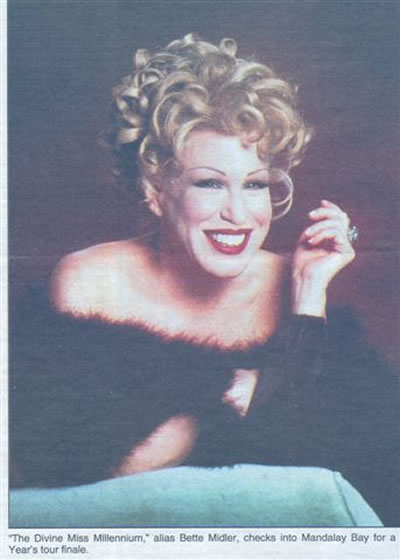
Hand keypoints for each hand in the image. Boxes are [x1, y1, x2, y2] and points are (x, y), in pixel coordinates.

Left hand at [292, 200, 355, 316]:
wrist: (302, 280)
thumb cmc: (302, 264)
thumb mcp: (306, 238)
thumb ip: (316, 226)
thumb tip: (323, 209)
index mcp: (335, 241)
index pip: (339, 219)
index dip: (332, 209)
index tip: (321, 202)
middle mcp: (343, 244)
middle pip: (341, 217)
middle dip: (324, 213)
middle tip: (309, 216)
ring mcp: (346, 248)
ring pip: (337, 224)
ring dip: (318, 226)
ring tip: (307, 235)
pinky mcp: (347, 252)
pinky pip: (336, 232)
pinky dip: (321, 233)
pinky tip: (312, 242)